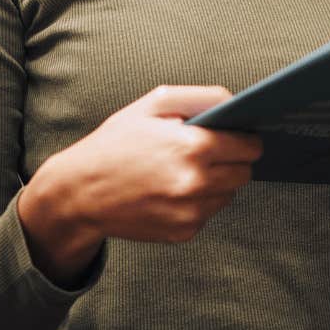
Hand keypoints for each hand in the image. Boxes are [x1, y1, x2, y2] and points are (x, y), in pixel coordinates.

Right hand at [20, 85, 262, 282]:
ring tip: (184, 171)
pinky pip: (208, 214)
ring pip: (229, 195)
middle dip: (234, 160)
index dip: (246, 138)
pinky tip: (171, 192)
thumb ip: (200, 96)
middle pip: (245, 173)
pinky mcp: (183, 232)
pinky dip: (198, 203)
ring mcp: (190, 211)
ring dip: (217, 183)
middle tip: (210, 153)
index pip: (250, 146)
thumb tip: (236, 102)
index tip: (239, 136)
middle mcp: (197, 183)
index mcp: (193, 146)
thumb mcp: (153, 105)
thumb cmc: (115, 144)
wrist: (79, 194)